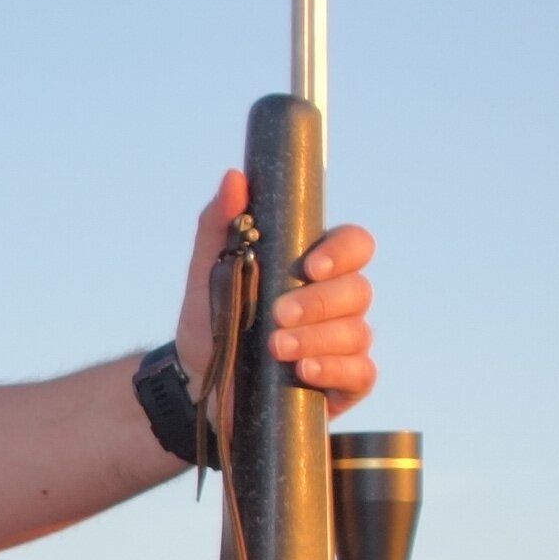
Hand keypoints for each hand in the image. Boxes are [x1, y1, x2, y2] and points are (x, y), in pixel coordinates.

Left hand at [174, 170, 378, 409]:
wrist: (198, 380)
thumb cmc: (212, 319)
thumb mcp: (208, 271)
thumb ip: (220, 224)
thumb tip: (235, 178)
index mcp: (316, 268)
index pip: (354, 245)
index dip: (341, 252)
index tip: (309, 267)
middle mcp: (338, 302)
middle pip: (358, 290)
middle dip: (318, 302)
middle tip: (278, 314)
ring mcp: (345, 342)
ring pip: (357, 332)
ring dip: (316, 338)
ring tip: (276, 348)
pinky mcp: (345, 382)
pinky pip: (360, 372)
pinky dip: (332, 369)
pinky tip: (303, 372)